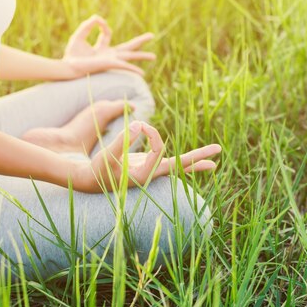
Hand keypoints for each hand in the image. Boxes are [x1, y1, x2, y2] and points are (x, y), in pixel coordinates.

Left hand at [63, 14, 155, 77]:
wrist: (68, 67)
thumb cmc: (71, 55)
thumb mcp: (79, 35)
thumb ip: (88, 26)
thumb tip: (98, 18)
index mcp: (102, 49)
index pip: (108, 33)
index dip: (102, 24)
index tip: (96, 21)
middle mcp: (109, 55)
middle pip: (128, 47)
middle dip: (140, 41)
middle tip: (152, 35)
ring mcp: (111, 60)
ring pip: (130, 57)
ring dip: (142, 56)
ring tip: (154, 56)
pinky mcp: (110, 64)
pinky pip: (124, 66)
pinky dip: (133, 69)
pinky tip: (143, 74)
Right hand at [73, 121, 221, 192]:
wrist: (88, 182)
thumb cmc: (96, 170)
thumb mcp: (107, 156)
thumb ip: (123, 141)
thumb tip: (140, 124)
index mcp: (144, 175)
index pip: (158, 149)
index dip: (152, 133)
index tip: (140, 125)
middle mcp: (151, 175)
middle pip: (180, 166)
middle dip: (199, 158)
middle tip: (218, 151)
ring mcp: (151, 170)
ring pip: (177, 166)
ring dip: (195, 162)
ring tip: (214, 162)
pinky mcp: (147, 166)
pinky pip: (168, 163)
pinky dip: (182, 163)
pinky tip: (193, 163)